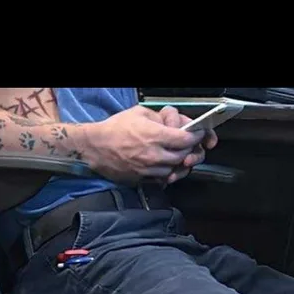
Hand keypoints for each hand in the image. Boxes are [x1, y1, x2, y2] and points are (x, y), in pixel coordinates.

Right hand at [86, 103, 215, 185]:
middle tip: (189, 144)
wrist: (95, 147)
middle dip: (190, 149)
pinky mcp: (142, 179)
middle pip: (183, 156)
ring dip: (180, 163)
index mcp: (155, 136)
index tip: (198, 134)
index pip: (186, 140)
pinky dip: (168, 173)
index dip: (196, 136)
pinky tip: (165, 165)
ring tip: (177, 155)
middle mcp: (154, 155)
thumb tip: (174, 123)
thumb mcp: (141, 113)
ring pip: (175, 170)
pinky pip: (162, 179)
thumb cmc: (115, 129)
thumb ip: (161, 118)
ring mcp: (148, 170)